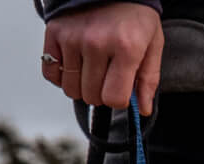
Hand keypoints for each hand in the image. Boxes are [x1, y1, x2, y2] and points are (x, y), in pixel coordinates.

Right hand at [42, 3, 163, 115]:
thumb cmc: (134, 15)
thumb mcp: (153, 46)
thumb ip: (149, 80)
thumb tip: (143, 109)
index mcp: (125, 48)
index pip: (114, 98)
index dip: (119, 101)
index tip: (121, 92)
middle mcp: (96, 43)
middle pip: (92, 96)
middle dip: (101, 94)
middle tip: (107, 79)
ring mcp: (72, 38)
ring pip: (71, 88)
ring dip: (82, 87)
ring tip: (93, 72)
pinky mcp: (54, 32)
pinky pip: (50, 72)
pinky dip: (61, 76)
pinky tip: (75, 68)